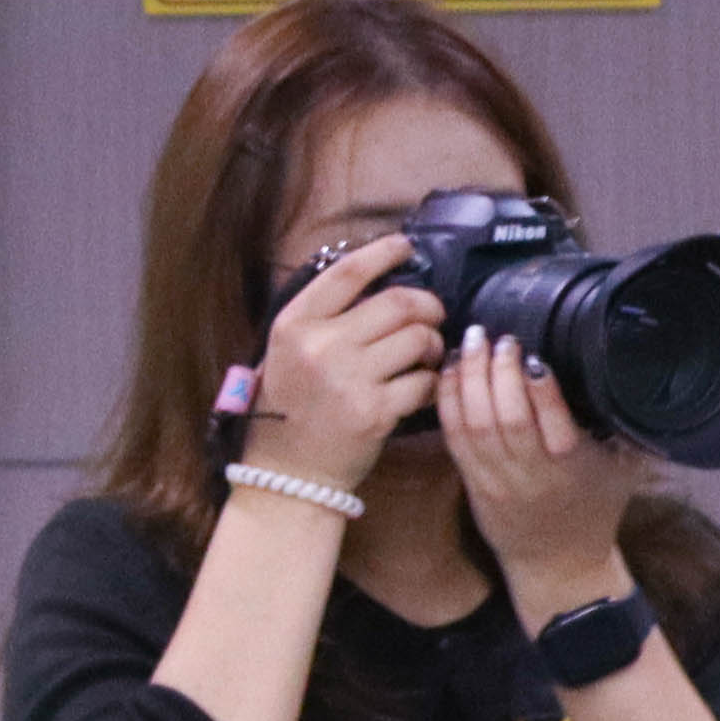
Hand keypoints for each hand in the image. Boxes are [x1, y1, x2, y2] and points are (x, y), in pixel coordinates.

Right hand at [237, 236, 444, 493]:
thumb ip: (324, 317)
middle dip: (427, 306)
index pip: (349, 271)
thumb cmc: (290, 408)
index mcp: (295, 325)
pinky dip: (432, 383)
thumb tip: (380, 281)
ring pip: (419, 338)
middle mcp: (320, 346)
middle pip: (399, 302)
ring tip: (426, 356)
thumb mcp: (286, 352)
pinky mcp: (375, 412)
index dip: (385, 252)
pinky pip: (425, 382)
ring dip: (433, 344)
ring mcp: (349, 379)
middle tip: (430, 316)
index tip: (405, 247)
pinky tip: (422, 387)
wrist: (288, 473)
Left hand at [436, 327, 651, 612]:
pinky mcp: (472, 483)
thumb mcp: (623, 471)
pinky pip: (454, 439)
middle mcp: (531, 474)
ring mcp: (497, 480)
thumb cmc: (594, 510)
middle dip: (497, 372)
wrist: (557, 565)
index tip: (537, 355)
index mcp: (572, 468)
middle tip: (497, 336)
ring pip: (474, 425)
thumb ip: (629, 430)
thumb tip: (645, 378)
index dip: (542, 391)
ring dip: (468, 379)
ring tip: (471, 342)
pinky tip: (449, 371)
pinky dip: (448, 402)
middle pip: (506, 419)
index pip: (555, 426)